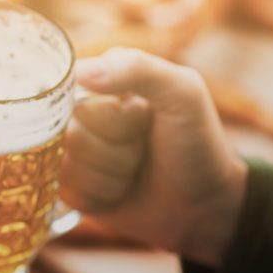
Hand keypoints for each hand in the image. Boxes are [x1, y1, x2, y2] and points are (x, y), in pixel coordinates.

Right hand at [61, 47, 247, 265]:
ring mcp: (74, 153)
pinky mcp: (71, 188)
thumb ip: (137, 68)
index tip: (142, 117)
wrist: (205, 204)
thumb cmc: (196, 142)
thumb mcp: (182, 93)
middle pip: (70, 135)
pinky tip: (121, 192)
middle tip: (142, 149)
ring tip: (135, 171)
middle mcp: (81, 116)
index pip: (73, 94)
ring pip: (68, 167)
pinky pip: (67, 193)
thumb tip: (80, 72)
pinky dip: (101, 197)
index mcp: (102, 83)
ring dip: (112, 175)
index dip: (109, 116)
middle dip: (115, 150)